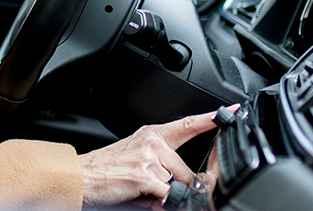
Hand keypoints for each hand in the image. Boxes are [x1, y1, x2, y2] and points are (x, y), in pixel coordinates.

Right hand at [79, 108, 234, 208]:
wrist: (80, 177)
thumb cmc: (104, 170)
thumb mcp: (135, 159)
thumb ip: (161, 164)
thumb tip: (182, 185)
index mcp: (151, 134)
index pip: (187, 124)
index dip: (211, 119)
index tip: (232, 111)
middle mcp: (152, 143)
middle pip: (187, 171)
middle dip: (175, 186)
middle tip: (148, 186)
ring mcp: (149, 158)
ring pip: (177, 185)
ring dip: (162, 195)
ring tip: (139, 189)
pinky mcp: (145, 176)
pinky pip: (168, 196)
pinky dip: (157, 202)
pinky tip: (139, 194)